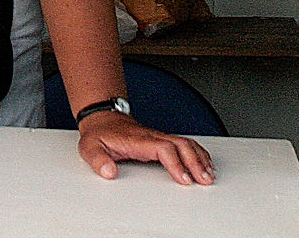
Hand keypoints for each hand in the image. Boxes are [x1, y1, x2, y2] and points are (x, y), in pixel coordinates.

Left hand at [77, 111, 215, 184]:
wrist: (101, 118)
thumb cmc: (99, 134)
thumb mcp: (90, 147)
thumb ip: (98, 160)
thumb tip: (109, 172)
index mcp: (138, 139)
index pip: (163, 148)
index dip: (176, 163)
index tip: (184, 179)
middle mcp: (152, 136)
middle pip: (181, 144)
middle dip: (195, 162)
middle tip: (204, 180)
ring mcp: (159, 137)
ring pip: (186, 143)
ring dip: (200, 158)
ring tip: (209, 175)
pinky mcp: (162, 139)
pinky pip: (185, 143)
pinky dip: (198, 153)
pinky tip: (205, 164)